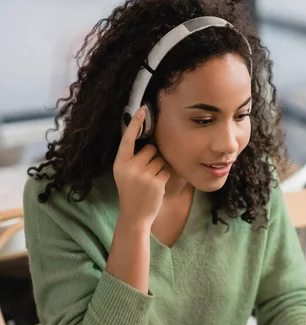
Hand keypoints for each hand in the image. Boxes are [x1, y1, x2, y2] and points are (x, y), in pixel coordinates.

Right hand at [113, 107, 169, 227]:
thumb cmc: (131, 192)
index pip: (128, 139)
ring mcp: (143, 175)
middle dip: (152, 158)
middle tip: (145, 174)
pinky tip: (156, 186)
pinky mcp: (156, 182)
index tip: (142, 109)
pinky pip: (167, 170)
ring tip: (150, 181)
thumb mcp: (124, 173)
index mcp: (120, 163)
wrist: (134, 216)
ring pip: (160, 159)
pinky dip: (164, 176)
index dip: (135, 123)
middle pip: (150, 149)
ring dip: (159, 168)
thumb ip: (132, 158)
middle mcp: (130, 167)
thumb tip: (149, 140)